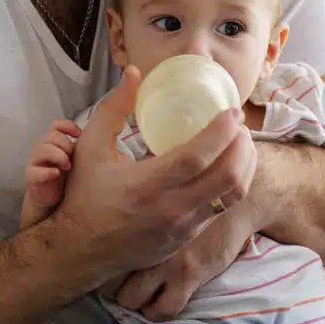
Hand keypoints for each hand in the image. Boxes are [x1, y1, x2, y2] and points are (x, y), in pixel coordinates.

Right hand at [24, 120, 80, 214]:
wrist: (51, 199)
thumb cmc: (65, 176)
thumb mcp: (75, 159)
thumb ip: (79, 146)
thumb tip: (95, 136)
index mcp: (53, 142)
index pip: (56, 125)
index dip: (67, 126)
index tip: (78, 135)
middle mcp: (42, 148)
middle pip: (52, 136)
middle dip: (66, 145)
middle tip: (73, 157)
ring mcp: (35, 162)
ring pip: (43, 149)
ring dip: (59, 156)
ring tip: (68, 166)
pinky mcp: (31, 176)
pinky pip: (35, 171)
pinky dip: (47, 172)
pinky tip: (56, 174)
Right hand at [52, 66, 257, 279]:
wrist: (80, 250)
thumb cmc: (84, 195)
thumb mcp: (90, 147)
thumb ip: (113, 108)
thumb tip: (133, 73)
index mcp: (145, 185)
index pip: (197, 157)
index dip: (221, 132)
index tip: (232, 111)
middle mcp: (169, 209)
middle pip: (227, 178)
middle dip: (242, 146)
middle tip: (239, 125)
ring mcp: (182, 228)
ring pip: (232, 196)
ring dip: (244, 166)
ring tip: (239, 143)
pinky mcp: (187, 238)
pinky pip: (221, 209)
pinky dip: (232, 184)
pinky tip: (227, 166)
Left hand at [99, 199, 256, 320]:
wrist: (236, 197)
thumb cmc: (194, 188)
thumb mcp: (157, 186)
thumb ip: (134, 201)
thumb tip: (101, 207)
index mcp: (134, 218)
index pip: (100, 252)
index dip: (97, 264)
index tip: (104, 264)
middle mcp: (144, 240)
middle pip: (107, 280)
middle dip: (110, 285)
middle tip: (118, 281)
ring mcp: (167, 260)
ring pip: (131, 299)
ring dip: (132, 299)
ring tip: (137, 291)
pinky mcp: (189, 275)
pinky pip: (164, 308)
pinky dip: (156, 309)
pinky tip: (158, 300)